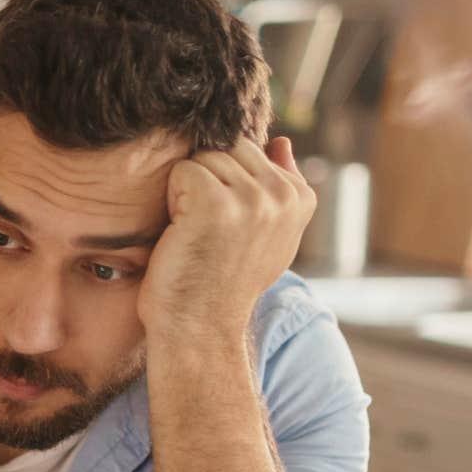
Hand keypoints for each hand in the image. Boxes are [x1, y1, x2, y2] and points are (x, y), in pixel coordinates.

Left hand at [136, 136, 315, 346]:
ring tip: (194, 232)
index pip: (250, 149)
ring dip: (187, 191)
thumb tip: (282, 142)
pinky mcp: (216, 203)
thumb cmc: (222, 283)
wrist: (199, 329)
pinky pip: (182, 171)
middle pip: (226, 147)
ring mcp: (252, 198)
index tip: (225, 228)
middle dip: (206, 179)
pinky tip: (182, 233)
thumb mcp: (267, 235)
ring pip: (204, 157)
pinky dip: (172, 199)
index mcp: (300, 198)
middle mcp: (283, 195)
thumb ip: (279, 187)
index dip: (225, 182)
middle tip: (204, 229)